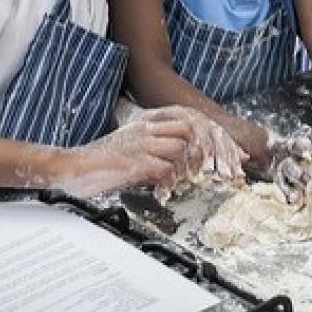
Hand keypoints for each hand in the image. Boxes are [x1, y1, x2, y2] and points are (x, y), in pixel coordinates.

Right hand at [118, 103, 246, 182]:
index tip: (239, 158)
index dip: (222, 139)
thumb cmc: (108, 162)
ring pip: (182, 147)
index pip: (198, 120)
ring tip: (192, 182)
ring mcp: (140, 142)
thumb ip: (171, 149)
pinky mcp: (133, 162)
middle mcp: (148, 126)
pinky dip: (171, 181)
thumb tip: (207, 161)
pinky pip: (164, 169)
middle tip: (228, 174)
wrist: (71, 169)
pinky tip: (165, 191)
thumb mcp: (142, 147)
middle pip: (196, 129)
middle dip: (217, 152)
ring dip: (192, 167)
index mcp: (152, 119)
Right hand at [265, 127, 311, 203]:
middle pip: (300, 145)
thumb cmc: (311, 148)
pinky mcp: (277, 176)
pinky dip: (287, 191)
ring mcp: (283, 160)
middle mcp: (293, 145)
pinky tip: (295, 200)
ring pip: (289, 165)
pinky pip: (280, 183)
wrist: (276, 153)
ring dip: (300, 173)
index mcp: (308, 136)